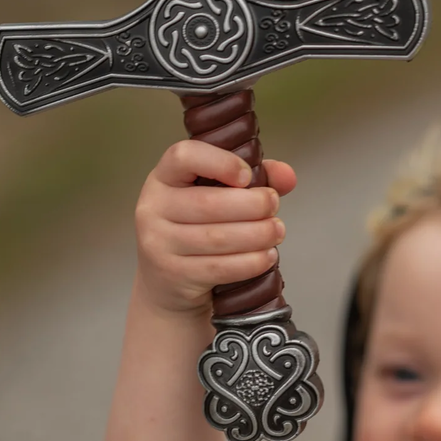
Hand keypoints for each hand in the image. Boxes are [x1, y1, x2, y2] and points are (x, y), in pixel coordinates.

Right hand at [134, 139, 296, 316]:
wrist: (166, 284)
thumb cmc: (197, 227)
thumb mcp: (216, 196)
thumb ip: (254, 179)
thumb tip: (287, 176)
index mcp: (164, 177)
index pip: (184, 156)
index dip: (221, 162)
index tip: (247, 176)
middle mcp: (153, 208)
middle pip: (209, 203)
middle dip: (254, 205)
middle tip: (274, 206)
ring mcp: (158, 244)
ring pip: (217, 238)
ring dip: (258, 235)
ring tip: (277, 232)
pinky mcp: (173, 275)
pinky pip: (220, 267)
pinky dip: (251, 262)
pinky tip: (267, 256)